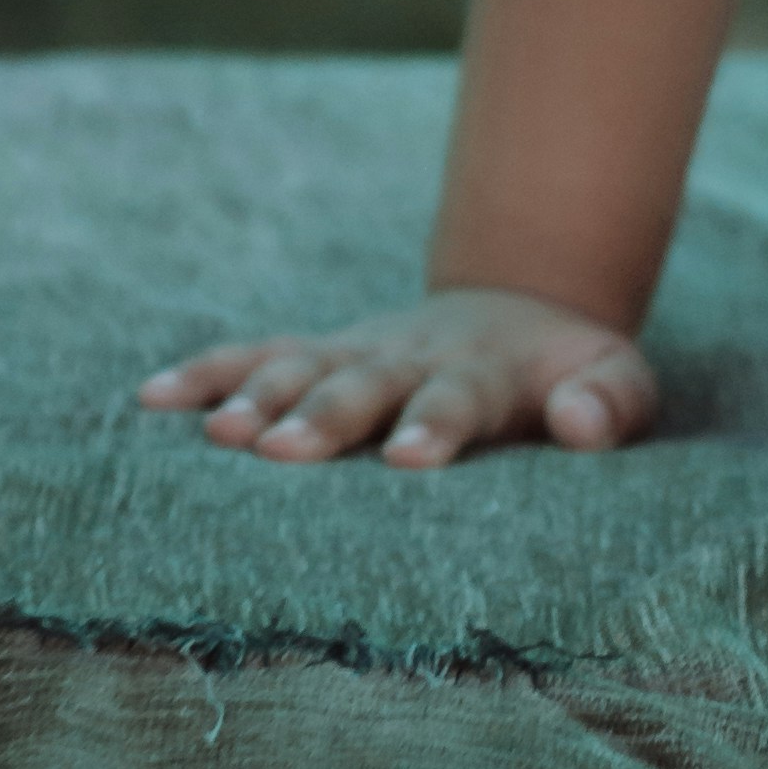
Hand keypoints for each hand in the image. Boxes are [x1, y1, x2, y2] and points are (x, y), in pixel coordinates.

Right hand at [137, 285, 656, 472]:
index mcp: (481, 375)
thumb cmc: (570, 374)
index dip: (432, 425)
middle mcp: (406, 360)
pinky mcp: (316, 355)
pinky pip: (254, 356)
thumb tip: (581, 420)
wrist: (519, 311)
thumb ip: (611, 401)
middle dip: (322, 418)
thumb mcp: (617, 380)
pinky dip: (204, 373)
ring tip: (219, 433)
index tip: (407, 457)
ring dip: (256, 396)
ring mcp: (354, 354)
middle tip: (281, 450)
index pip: (455, 400)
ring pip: (299, 368)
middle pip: (361, 387)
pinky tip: (150, 399)